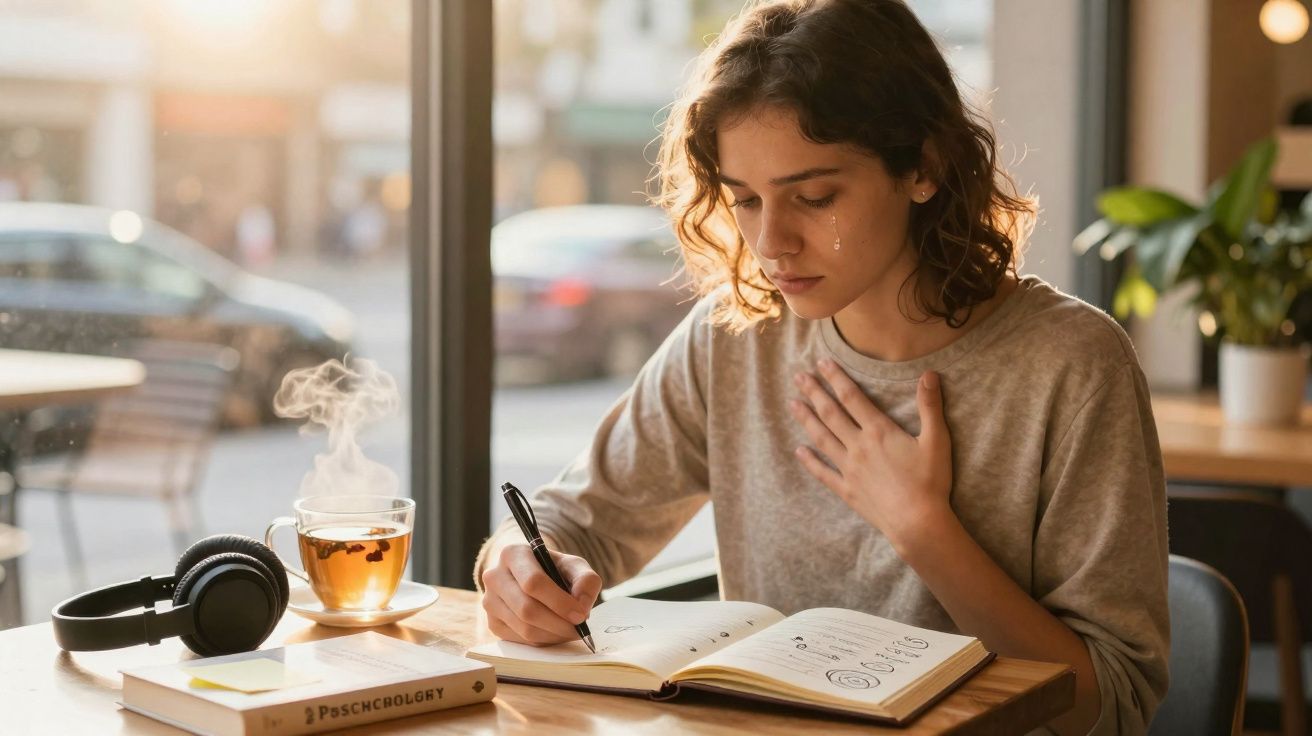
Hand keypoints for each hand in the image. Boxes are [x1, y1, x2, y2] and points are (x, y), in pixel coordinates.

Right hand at [480, 542, 601, 645]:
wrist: (532, 578)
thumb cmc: (554, 570)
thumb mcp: (574, 566)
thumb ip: (586, 580)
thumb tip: (582, 605)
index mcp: (513, 554)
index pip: (533, 582)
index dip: (559, 602)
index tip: (580, 615)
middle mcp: (494, 576)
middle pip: (527, 609)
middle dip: (558, 623)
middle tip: (579, 629)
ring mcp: (490, 601)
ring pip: (524, 628)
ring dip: (553, 635)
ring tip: (570, 630)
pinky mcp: (492, 623)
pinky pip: (521, 640)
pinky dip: (544, 641)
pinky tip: (555, 632)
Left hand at [789, 359, 953, 549]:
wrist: (918, 523)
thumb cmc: (930, 482)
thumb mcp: (937, 440)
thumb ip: (930, 406)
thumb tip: (930, 374)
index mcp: (879, 431)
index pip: (852, 397)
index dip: (835, 378)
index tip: (821, 363)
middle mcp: (859, 446)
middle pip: (831, 414)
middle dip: (814, 393)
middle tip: (798, 376)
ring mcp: (849, 469)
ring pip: (822, 438)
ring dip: (806, 419)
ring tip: (792, 404)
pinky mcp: (847, 490)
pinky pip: (822, 473)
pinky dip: (810, 461)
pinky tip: (799, 450)